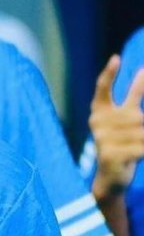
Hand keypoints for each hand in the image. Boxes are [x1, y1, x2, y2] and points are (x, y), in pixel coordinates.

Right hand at [89, 53, 143, 200]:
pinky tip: (136, 156)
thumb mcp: (129, 119)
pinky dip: (143, 151)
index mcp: (100, 112)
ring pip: (141, 131)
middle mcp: (98, 123)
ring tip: (134, 148)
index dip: (109, 74)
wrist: (112, 177)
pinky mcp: (111, 153)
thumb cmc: (124, 144)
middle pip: (137, 116)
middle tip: (133, 139)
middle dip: (142, 127)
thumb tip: (143, 72)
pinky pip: (141, 146)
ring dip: (143, 140)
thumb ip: (134, 96)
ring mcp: (103, 139)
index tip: (115, 58)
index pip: (103, 90)